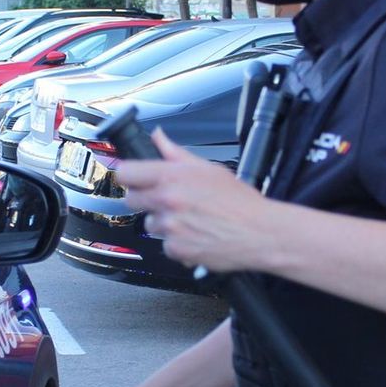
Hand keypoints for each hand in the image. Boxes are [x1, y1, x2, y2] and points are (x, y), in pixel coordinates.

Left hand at [117, 130, 278, 272]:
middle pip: (131, 200)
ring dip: (164, 223)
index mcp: (172, 177)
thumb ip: (176, 154)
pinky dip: (177, 243)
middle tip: (167, 201)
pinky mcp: (176, 249)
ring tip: (190, 219)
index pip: (126, 173)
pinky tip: (196, 235)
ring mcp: (170, 227)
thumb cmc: (239, 201)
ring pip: (150, 224)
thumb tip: (158, 137)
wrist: (259, 232)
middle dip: (145, 200)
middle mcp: (167, 201)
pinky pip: (165, 245)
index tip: (136, 179)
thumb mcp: (209, 169)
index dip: (130, 176)